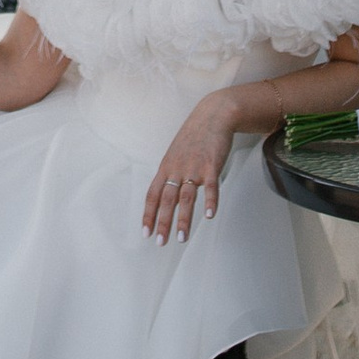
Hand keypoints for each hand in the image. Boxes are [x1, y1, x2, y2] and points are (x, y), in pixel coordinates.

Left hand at [143, 95, 238, 244]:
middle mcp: (177, 169)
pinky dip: (210, 201)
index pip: (152, 194)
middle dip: (163, 222)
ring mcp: (194, 167)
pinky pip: (210, 186)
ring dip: (184, 219)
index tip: (145, 233)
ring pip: (186, 197)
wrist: (212, 115)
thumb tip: (165, 193)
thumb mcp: (175, 154)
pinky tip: (210, 215)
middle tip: (160, 242)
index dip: (148, 214)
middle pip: (166, 200)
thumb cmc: (194, 137)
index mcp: (166, 167)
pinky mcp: (212, 165)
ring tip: (182, 238)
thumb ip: (170, 173)